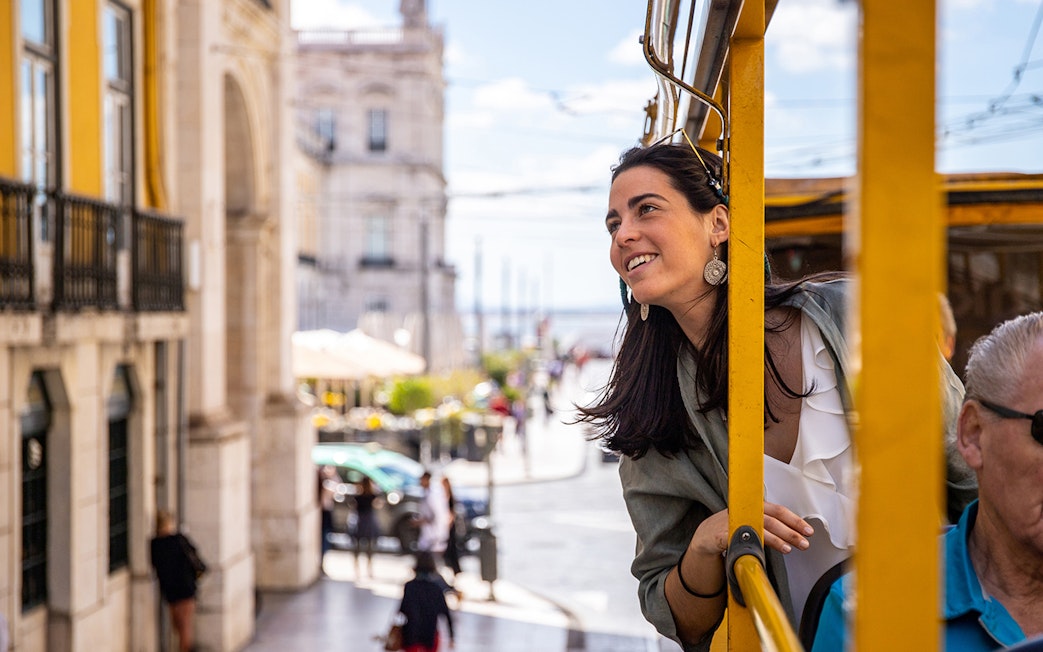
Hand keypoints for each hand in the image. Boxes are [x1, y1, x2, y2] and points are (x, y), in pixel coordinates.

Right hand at [689, 502, 812, 555]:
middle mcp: (745, 511)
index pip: (778, 511)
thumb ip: (768, 525)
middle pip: (771, 520)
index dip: (794, 520)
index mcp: (754, 507)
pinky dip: (753, 546)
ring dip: (776, 539)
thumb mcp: (751, 522)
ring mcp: (733, 522)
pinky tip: (762, 553)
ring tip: (789, 548)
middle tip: (804, 542)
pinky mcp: (721, 535)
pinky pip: (740, 541)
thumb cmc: (732, 529)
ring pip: (759, 529)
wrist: (705, 536)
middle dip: (790, 532)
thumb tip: (793, 533)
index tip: (808, 530)